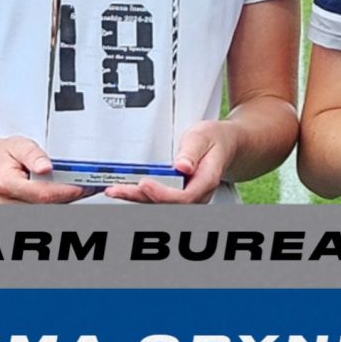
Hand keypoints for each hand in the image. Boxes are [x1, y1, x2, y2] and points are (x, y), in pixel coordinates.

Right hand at [0, 137, 96, 203]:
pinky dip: (58, 202)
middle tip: (86, 184)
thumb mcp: (18, 145)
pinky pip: (45, 211)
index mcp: (5, 183)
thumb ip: (33, 155)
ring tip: (76, 186)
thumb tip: (45, 166)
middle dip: (69, 195)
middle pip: (47, 205)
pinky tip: (65, 192)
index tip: (81, 186)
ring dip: (65, 199)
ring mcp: (11, 212)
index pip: (41, 194)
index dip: (64, 191)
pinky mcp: (19, 215)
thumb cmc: (4, 156)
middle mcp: (6, 202)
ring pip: (48, 210)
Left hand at [105, 120, 233, 203]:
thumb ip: (192, 151)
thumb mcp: (204, 136)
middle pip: (167, 205)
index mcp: (206, 180)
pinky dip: (140, 196)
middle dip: (140, 198)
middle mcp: (197, 194)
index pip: (184, 197)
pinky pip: (158, 200)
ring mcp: (187, 197)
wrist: (226, 145)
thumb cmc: (215, 140)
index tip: (145, 183)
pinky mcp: (177, 195)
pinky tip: (124, 190)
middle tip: (118, 189)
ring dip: (136, 199)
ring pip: (160, 205)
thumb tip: (182, 166)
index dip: (162, 194)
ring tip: (115, 191)